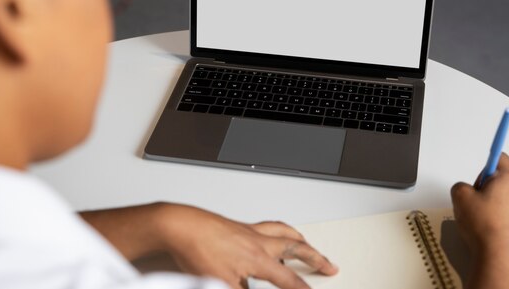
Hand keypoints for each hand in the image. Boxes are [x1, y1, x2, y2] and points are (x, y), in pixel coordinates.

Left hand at [156, 203, 337, 288]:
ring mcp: (247, 230)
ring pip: (282, 231)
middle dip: (315, 257)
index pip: (289, 280)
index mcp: (259, 258)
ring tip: (305, 244)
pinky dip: (276, 232)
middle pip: (295, 247)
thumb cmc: (198, 250)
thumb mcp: (222, 285)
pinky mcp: (236, 226)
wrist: (180, 226)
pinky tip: (268, 238)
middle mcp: (258, 240)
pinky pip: (265, 227)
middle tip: (328, 264)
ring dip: (298, 239)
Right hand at [450, 153, 508, 288]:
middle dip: (489, 186)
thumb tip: (464, 189)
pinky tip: (491, 227)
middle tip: (475, 199)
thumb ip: (460, 185)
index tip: (485, 162)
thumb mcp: (459, 196)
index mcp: (507, 179)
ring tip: (482, 217)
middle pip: (504, 179)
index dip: (488, 161)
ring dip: (497, 202)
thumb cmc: (482, 225)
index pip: (501, 158)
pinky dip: (504, 217)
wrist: (497, 255)